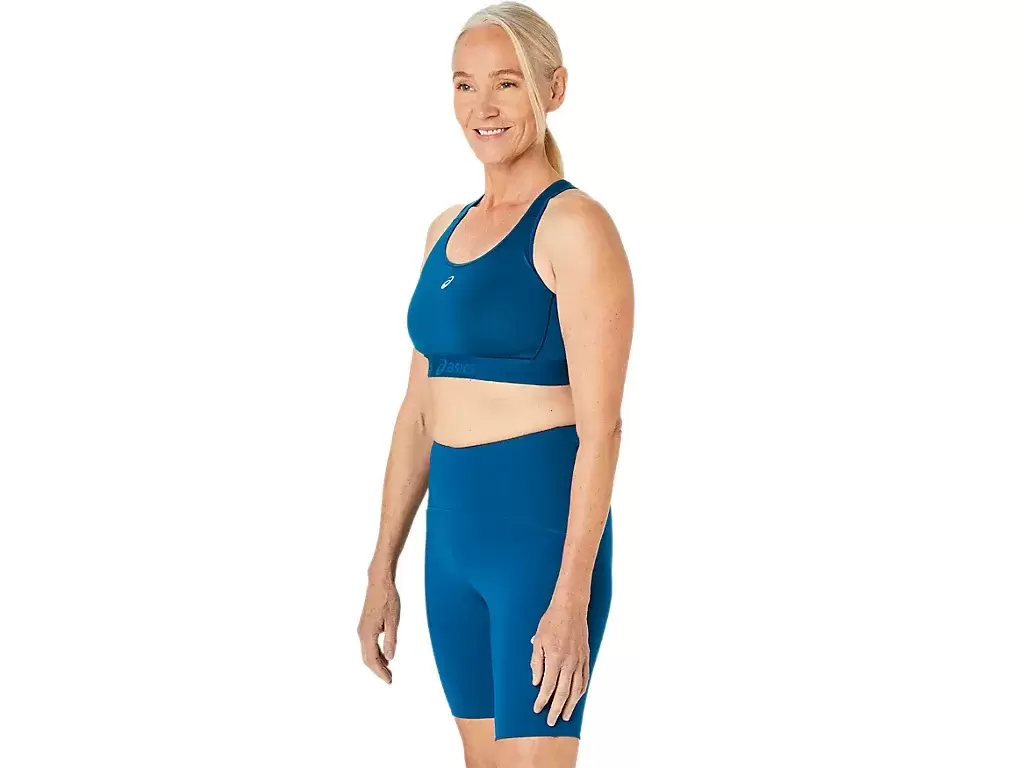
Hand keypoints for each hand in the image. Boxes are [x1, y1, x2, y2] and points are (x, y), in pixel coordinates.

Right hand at [357, 570, 399, 683]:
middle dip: (377, 670)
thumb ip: (391, 640)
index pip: (372, 659)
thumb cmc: (387, 599)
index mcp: (368, 633)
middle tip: (389, 679)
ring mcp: (362, 629)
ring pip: (366, 652)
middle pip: (367, 658)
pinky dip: (375, 653)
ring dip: (376, 662)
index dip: (380, 672)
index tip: (389, 681)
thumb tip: (390, 658)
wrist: (379, 582)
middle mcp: (362, 633)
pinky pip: (368, 645)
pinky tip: (384, 656)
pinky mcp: (365, 625)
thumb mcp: (393, 621)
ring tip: (388, 670)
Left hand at [530, 595, 589, 725]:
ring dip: (571, 705)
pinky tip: (577, 698)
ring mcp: (579, 661)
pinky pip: (585, 679)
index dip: (542, 700)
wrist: (570, 607)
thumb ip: (536, 662)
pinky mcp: (586, 657)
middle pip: (563, 692)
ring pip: (576, 689)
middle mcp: (569, 662)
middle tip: (551, 722)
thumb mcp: (537, 640)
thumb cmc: (551, 621)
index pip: (547, 686)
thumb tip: (536, 682)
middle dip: (556, 709)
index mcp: (554, 658)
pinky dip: (581, 691)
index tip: (537, 709)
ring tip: (565, 716)